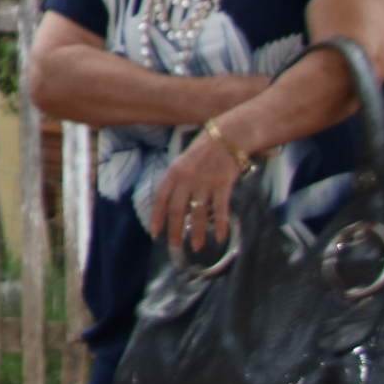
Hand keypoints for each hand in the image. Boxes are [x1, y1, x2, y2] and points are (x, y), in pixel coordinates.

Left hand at [149, 127, 245, 254]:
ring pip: (198, 213)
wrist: (228, 136)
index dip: (157, 216)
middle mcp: (186, 179)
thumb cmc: (204, 149)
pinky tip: (221, 236)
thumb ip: (177, 181)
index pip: (160, 198)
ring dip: (197, 232)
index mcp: (174, 172)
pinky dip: (220, 224)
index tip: (155, 233)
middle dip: (175, 230)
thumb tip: (172, 203)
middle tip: (175, 246)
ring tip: (196, 247)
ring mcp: (205, 182)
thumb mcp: (182, 162)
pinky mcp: (223, 185)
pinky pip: (220, 209)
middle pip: (177, 209)